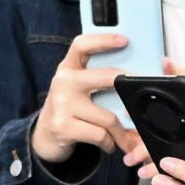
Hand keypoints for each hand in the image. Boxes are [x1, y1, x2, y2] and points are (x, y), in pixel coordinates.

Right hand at [32, 28, 132, 166]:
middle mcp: (63, 82)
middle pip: (105, 78)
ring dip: (122, 132)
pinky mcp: (63, 126)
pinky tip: (109, 144)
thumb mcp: (78, 88)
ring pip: (108, 117)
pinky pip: (101, 135)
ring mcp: (62, 104)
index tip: (125, 40)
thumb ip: (97, 79)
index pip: (82, 45)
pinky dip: (110, 144)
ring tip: (125, 137)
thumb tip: (135, 78)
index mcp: (68, 68)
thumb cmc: (70, 109)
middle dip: (128, 87)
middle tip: (140, 95)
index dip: (104, 39)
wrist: (44, 137)